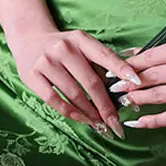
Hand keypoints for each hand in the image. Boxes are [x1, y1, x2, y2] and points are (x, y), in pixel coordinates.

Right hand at [11, 30, 140, 137]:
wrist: (29, 38)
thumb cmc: (64, 47)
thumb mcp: (82, 47)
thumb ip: (100, 65)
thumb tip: (125, 88)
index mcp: (81, 39)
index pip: (105, 55)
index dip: (122, 69)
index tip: (137, 82)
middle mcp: (64, 48)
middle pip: (91, 82)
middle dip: (107, 106)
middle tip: (118, 124)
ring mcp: (46, 62)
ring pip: (74, 94)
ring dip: (91, 114)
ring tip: (102, 126)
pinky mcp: (32, 76)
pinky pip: (55, 100)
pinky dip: (72, 113)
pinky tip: (84, 120)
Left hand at [111, 38, 165, 127]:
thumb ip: (163, 52)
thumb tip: (132, 56)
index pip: (148, 58)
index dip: (127, 66)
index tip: (112, 71)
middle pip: (148, 77)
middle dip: (126, 83)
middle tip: (112, 89)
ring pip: (155, 96)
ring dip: (135, 99)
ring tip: (122, 102)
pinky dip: (151, 121)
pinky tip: (136, 122)